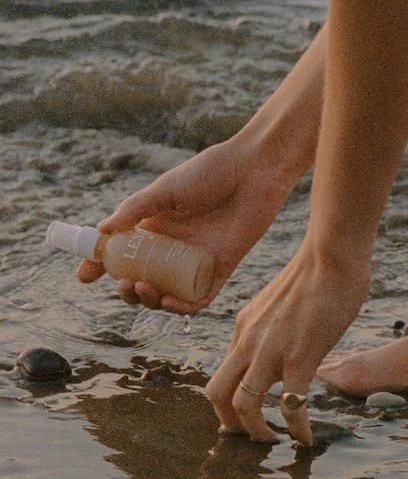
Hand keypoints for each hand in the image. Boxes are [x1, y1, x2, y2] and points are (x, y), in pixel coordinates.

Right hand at [77, 138, 295, 313]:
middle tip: (125, 284)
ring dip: (151, 301)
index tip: (84, 275)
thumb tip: (101, 231)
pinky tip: (170, 302)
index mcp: (154, 227)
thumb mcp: (165, 189)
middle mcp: (172, 248)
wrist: (253, 171)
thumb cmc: (210, 173)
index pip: (121, 253)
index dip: (100, 266)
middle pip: (142, 280)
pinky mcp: (221, 268)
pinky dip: (184, 306)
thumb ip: (135, 209)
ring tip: (145, 289)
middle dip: (128, 291)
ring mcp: (195, 260)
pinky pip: (200, 298)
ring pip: (168, 294)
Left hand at [205, 245, 369, 445]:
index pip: (225, 370)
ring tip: (273, 442)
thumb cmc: (318, 270)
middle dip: (228, 423)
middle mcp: (248, 341)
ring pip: (243, 404)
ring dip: (255, 432)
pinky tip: (306, 440)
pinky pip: (290, 405)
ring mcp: (271, 351)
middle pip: (216, 393)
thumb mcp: (282, 301)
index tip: (243, 414)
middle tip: (248, 437)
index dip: (229, 399)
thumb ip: (278, 322)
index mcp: (244, 326)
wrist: (330, 255)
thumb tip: (293, 333)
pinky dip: (296, 429)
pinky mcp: (299, 358)